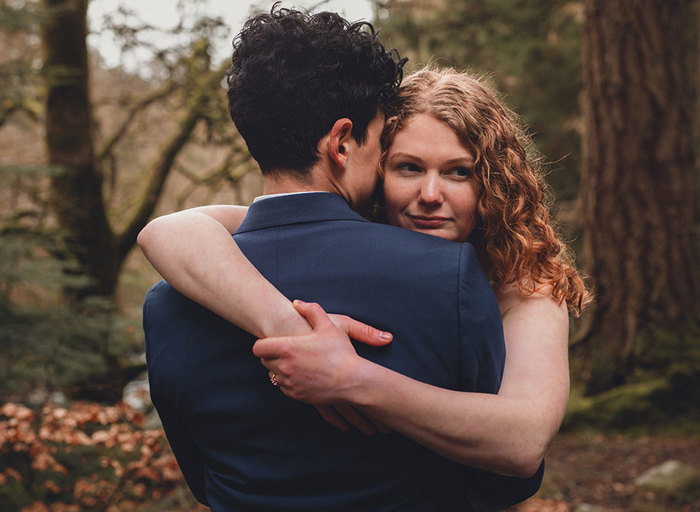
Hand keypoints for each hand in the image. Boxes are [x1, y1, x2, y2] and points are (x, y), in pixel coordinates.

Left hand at [253, 300, 391, 433]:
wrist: (353, 381)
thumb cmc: (341, 353)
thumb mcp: (329, 326)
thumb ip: (311, 310)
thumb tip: (297, 303)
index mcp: (288, 348)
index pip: (258, 348)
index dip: (264, 344)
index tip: (273, 342)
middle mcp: (284, 367)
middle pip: (264, 361)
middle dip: (272, 356)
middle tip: (286, 351)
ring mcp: (289, 383)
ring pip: (274, 375)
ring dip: (280, 369)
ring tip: (297, 363)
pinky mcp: (297, 396)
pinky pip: (284, 388)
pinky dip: (289, 381)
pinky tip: (303, 375)